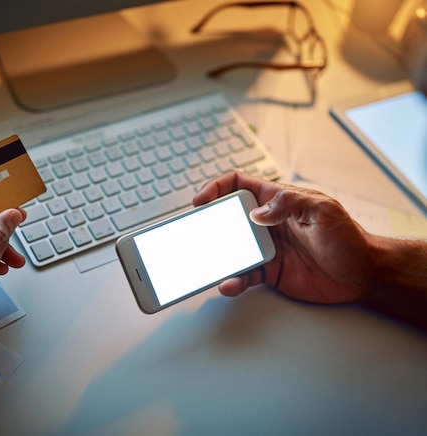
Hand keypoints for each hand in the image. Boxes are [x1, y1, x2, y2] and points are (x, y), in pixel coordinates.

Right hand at [193, 172, 369, 303]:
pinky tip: (229, 283)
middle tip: (192, 233)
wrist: (361, 274)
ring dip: (215, 255)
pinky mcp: (268, 271)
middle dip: (207, 223)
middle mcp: (265, 223)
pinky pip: (243, 275)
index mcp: (276, 201)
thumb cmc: (347, 237)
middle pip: (226, 217)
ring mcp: (264, 248)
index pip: (238, 184)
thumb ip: (290, 204)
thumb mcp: (322, 210)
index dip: (216, 188)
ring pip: (229, 248)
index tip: (201, 200)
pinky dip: (232, 280)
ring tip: (205, 264)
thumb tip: (257, 213)